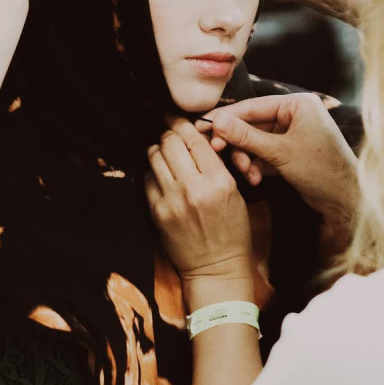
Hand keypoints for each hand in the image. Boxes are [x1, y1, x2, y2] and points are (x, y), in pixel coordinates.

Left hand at [145, 119, 253, 310]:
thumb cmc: (231, 233)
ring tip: (164, 151)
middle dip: (169, 133)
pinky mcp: (157, 212)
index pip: (195, 140)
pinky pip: (147, 179)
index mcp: (219, 181)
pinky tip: (161, 174)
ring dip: (158, 149)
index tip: (176, 117)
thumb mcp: (235, 194)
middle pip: (170, 143)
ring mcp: (172, 200)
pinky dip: (153, 171)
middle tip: (169, 131)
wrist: (216, 268)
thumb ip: (216, 167)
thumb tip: (194, 142)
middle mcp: (193, 188)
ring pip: (155, 156)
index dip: (183, 124)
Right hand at [199, 93, 358, 226]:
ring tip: (247, 173)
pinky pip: (264, 154)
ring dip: (247, 158)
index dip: (227, 118)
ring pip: (255, 142)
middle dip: (237, 143)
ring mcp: (292, 135)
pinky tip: (256, 179)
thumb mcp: (279, 152)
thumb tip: (217, 121)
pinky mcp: (290, 153)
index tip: (203, 126)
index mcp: (297, 104)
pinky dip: (257, 166)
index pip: (253, 106)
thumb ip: (246, 136)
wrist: (346, 200)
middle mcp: (295, 115)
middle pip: (252, 124)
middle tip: (217, 151)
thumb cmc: (320, 170)